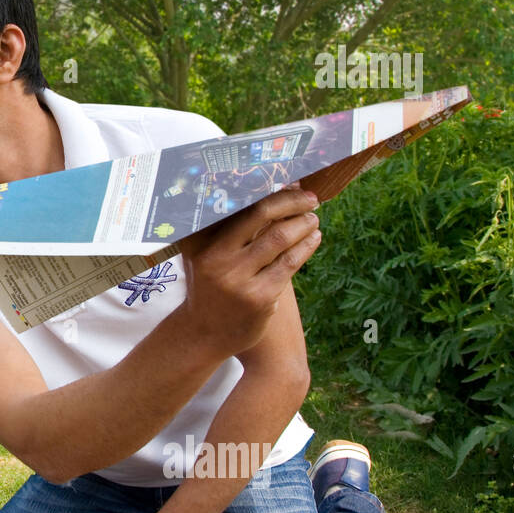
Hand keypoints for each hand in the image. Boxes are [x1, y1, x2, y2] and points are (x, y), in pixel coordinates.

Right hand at [176, 187, 320, 360]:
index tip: (288, 179)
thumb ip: (224, 228)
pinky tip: (313, 238)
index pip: (238, 204)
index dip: (267, 188)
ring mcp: (237, 278)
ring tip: (313, 217)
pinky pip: (290, 263)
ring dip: (304, 223)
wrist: (204, 333)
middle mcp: (215, 256)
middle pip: (261, 214)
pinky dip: (306, 246)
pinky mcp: (259, 297)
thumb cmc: (209, 285)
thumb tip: (266, 190)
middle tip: (310, 198)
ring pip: (280, 237)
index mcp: (200, 240)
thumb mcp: (202, 255)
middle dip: (292, 201)